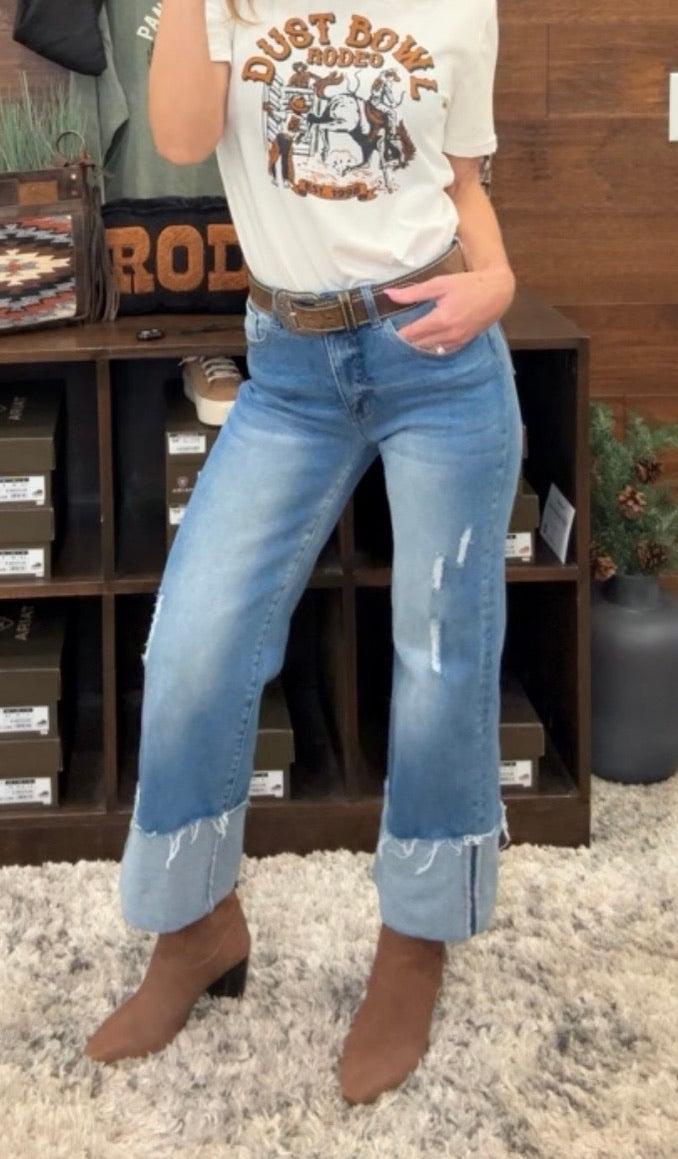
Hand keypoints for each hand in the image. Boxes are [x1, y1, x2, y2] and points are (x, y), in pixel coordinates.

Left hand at [383, 265, 515, 353]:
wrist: (497, 293)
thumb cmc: (468, 285)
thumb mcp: (439, 284)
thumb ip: (413, 292)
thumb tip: (389, 294)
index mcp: (440, 319)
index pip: (410, 334)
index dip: (396, 335)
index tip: (384, 332)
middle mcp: (447, 335)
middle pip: (418, 345)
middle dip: (404, 342)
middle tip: (390, 339)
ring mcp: (456, 342)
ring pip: (429, 350)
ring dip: (416, 347)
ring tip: (403, 343)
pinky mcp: (462, 344)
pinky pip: (441, 352)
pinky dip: (430, 349)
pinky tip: (423, 345)